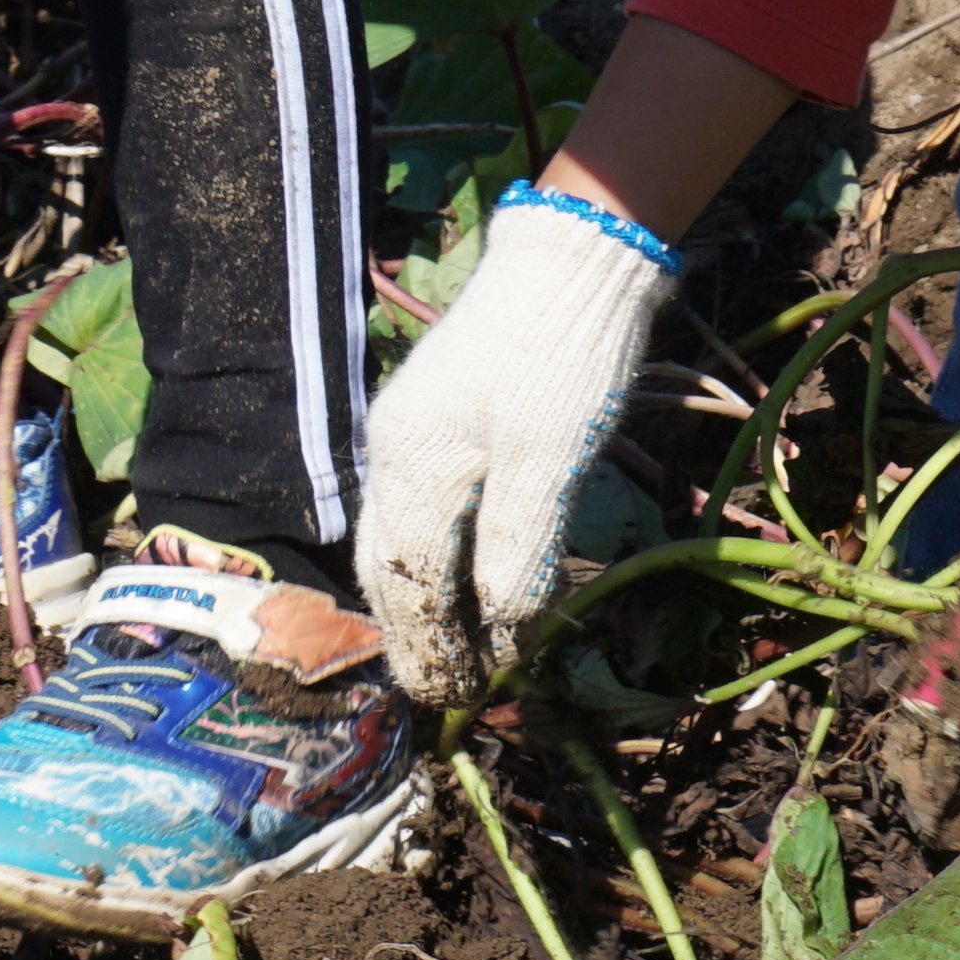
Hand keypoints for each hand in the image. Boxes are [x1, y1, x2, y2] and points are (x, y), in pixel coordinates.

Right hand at [357, 192, 677, 703]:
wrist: (571, 262)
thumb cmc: (563, 363)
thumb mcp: (551, 464)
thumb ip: (519, 551)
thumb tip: (501, 632)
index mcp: (412, 468)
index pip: (409, 585)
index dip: (433, 646)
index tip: (456, 697)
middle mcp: (394, 454)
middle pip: (388, 567)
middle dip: (412, 632)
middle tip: (443, 689)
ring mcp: (409, 432)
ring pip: (398, 538)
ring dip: (419, 598)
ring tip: (448, 648)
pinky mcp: (436, 418)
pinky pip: (417, 509)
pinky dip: (432, 556)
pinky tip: (459, 575)